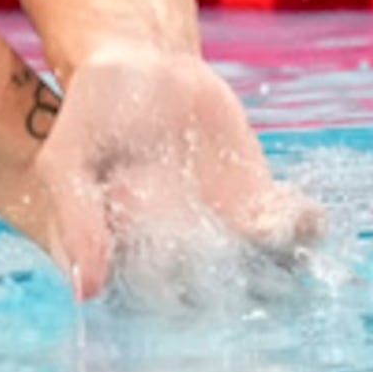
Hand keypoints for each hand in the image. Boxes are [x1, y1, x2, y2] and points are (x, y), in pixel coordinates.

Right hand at [21, 47, 320, 301]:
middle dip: (231, 296)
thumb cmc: (93, 112)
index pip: (147, 302)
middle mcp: (173, 257)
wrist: (144, 67)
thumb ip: (76, 218)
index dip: (167, 304)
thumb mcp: (69, 159)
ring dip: (280, 273)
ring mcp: (219, 235)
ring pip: (258, 277)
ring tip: (275, 238)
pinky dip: (304, 231)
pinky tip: (300, 210)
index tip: (181, 281)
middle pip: (210, 300)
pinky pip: (289, 235)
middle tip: (241, 268)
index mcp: (123, 256)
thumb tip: (87, 292)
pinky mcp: (255, 208)